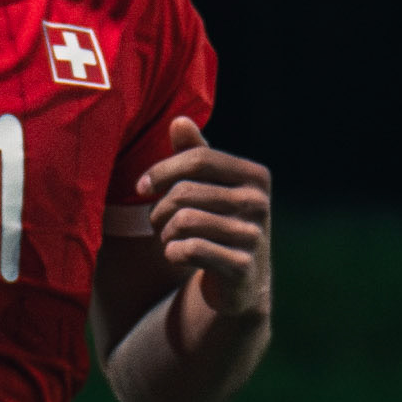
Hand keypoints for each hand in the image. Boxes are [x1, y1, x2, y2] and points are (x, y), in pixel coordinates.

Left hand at [134, 118, 270, 317]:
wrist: (241, 280)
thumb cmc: (217, 221)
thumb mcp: (209, 185)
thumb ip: (194, 153)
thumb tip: (179, 121)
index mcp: (255, 175)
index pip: (199, 159)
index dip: (162, 170)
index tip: (142, 187)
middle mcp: (259, 203)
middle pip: (185, 192)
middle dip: (159, 209)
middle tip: (158, 222)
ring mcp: (253, 236)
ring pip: (183, 222)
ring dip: (165, 233)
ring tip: (169, 238)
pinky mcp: (242, 266)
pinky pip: (189, 250)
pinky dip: (172, 253)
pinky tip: (178, 256)